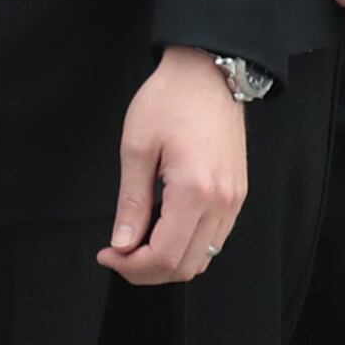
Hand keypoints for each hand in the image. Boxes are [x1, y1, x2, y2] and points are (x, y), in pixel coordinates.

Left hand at [100, 46, 245, 285]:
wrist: (206, 73)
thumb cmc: (168, 100)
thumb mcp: (136, 147)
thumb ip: (131, 202)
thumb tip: (121, 244)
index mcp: (195, 191)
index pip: (165, 256)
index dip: (132, 266)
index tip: (107, 255)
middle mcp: (222, 203)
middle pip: (187, 266)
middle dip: (147, 270)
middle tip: (117, 254)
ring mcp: (234, 201)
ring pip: (204, 257)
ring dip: (168, 261)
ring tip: (136, 243)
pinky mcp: (237, 195)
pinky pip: (215, 238)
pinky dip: (187, 245)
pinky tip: (161, 228)